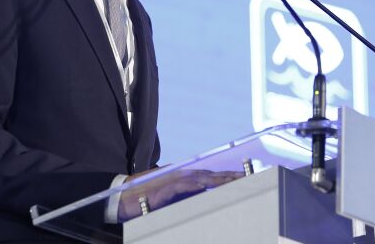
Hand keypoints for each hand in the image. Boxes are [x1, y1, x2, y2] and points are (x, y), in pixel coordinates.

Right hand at [118, 168, 243, 221]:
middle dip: (230, 176)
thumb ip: (188, 197)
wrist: (124, 199)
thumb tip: (205, 199)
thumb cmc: (148, 200)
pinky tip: (206, 186)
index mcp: (186, 179)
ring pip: (201, 178)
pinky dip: (195, 185)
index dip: (228, 176)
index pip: (211, 177)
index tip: (246, 177)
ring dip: (218, 179)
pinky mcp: (166, 189)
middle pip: (211, 175)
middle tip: (250, 176)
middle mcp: (182, 176)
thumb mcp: (173, 200)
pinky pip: (183, 186)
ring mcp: (174, 180)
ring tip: (235, 181)